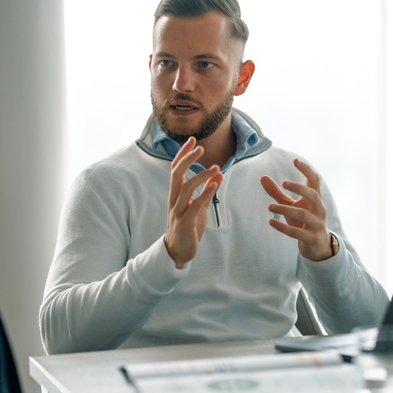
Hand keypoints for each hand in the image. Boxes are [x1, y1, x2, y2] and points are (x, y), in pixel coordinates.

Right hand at [164, 137, 223, 267]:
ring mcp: (178, 211)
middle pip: (176, 173)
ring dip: (201, 175)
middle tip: (200, 147)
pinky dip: (204, 194)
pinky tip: (215, 184)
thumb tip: (219, 173)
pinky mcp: (185, 223)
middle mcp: (174, 199)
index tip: (192, 140)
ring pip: (186, 188)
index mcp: (176, 194)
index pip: (176, 168)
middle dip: (187, 158)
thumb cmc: (188, 227)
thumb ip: (208, 190)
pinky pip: (194, 206)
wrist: (178, 252)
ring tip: (216, 167)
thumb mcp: (199, 206)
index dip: (183, 154)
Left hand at [260, 158, 332, 261]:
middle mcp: (319, 210)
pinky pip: (297, 233)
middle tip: (283, 182)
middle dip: (299, 188)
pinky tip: (271, 222)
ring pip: (302, 214)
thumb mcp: (291, 206)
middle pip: (313, 195)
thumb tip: (262, 177)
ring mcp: (317, 225)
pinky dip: (283, 227)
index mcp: (316, 200)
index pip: (315, 180)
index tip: (295, 160)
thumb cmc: (303, 222)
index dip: (306, 170)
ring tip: (269, 207)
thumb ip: (278, 193)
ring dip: (284, 209)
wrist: (318, 247)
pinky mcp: (312, 238)